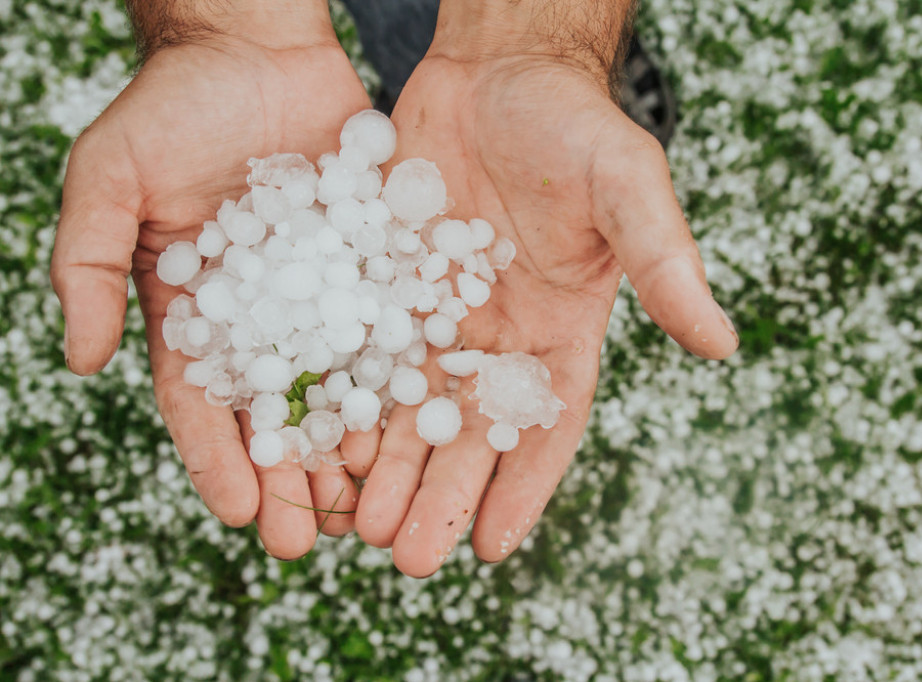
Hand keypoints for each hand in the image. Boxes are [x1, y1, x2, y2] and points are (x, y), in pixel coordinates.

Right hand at [51, 20, 370, 558]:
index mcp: (195, 313)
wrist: (255, 52)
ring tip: (363, 508)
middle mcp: (262, 317)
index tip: (238, 513)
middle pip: (274, 413)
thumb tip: (82, 362)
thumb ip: (87, 266)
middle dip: (287, 478)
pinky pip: (387, 332)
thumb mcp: (110, 180)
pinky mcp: (371, 269)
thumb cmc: (173, 109)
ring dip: (347, 451)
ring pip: (336, 389)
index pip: (202, 402)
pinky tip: (413, 428)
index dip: (218, 458)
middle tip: (304, 542)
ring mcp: (320, 297)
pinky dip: (397, 383)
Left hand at [341, 53, 737, 575]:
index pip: (546, 425)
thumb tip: (723, 343)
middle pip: (467, 432)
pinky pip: (362, 352)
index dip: (522, 486)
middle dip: (438, 494)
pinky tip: (319, 443)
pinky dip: (344, 400)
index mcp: (560, 331)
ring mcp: (437, 314)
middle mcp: (496, 337)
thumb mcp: (627, 188)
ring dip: (384, 466)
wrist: (498, 72)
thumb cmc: (573, 126)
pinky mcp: (386, 285)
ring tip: (354, 523)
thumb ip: (666, 263)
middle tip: (405, 557)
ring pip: (407, 405)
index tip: (491, 547)